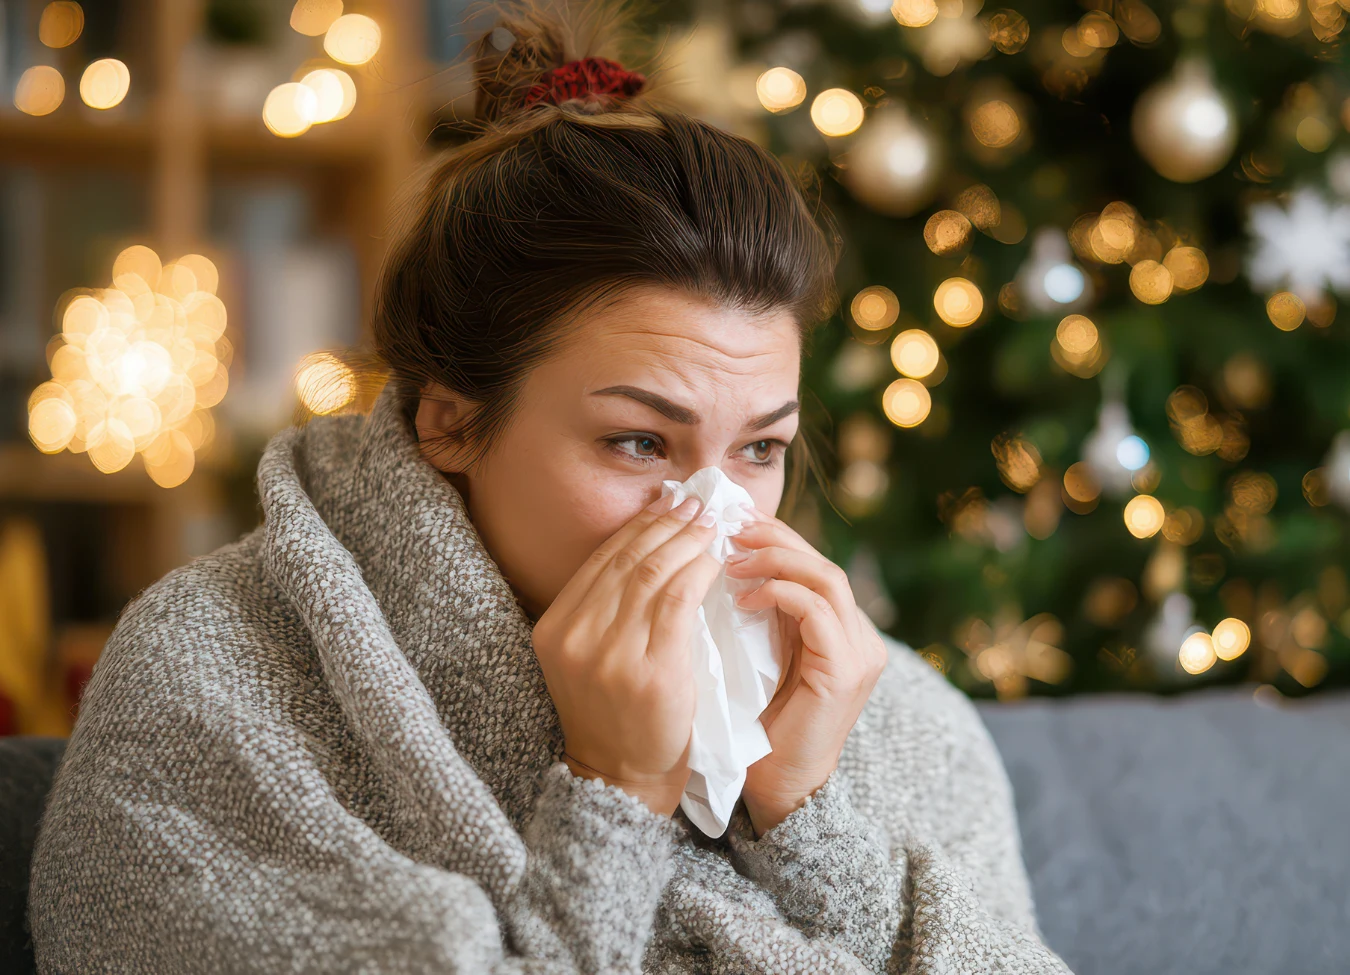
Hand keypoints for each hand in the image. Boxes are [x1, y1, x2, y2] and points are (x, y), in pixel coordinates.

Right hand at [532, 493, 721, 815]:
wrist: (623, 779)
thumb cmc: (616, 714)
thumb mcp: (591, 657)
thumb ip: (607, 608)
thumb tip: (649, 542)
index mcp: (554, 629)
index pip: (602, 560)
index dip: (639, 525)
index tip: (670, 503)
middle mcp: (576, 637)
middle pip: (628, 560)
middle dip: (667, 524)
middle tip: (699, 504)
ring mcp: (610, 654)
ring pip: (653, 573)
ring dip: (687, 541)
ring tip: (712, 525)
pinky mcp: (651, 670)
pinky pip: (679, 601)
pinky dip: (699, 571)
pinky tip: (715, 560)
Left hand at [724, 506, 888, 837]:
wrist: (777, 788)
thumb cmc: (758, 724)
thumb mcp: (755, 655)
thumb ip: (755, 614)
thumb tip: (719, 558)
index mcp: (839, 629)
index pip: (812, 563)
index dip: (774, 536)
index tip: (730, 521)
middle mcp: (859, 636)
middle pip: (822, 562)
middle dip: (773, 538)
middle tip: (728, 528)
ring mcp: (859, 653)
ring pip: (826, 578)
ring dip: (774, 561)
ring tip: (730, 559)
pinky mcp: (845, 672)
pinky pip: (818, 612)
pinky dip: (779, 594)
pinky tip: (742, 597)